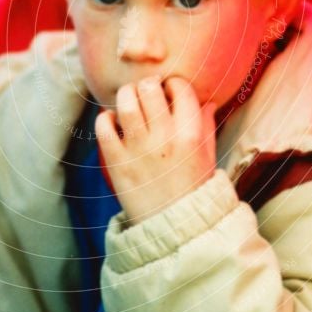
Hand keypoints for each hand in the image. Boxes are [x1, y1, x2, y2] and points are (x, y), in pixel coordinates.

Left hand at [94, 76, 216, 225]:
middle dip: (148, 84)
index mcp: (190, 135)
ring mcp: (138, 150)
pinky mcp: (117, 162)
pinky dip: (105, 117)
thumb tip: (208, 101)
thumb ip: (206, 126)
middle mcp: (164, 138)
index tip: (170, 91)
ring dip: (126, 94)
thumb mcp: (208, 157)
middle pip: (149, 88)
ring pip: (125, 102)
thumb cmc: (193, 188)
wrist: (174, 227)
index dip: (174, 84)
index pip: (180, 89)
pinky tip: (113, 121)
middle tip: (147, 92)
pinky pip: (103, 127)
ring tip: (129, 100)